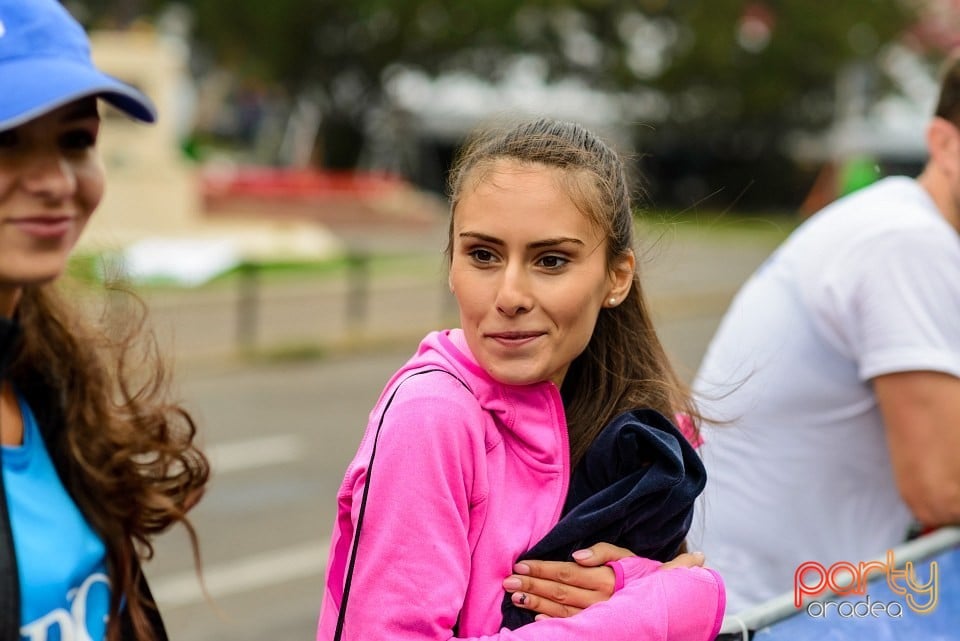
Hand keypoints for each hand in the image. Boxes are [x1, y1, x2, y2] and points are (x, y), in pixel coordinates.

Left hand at [501, 543, 632, 618]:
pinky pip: (571, 626)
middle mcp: (600, 599)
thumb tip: (576, 556)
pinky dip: (552, 623)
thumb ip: (601, 552)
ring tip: (515, 597)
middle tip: (508, 582)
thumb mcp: (624, 555)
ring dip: (535, 603)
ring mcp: (598, 616)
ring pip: (561, 610)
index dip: (541, 569)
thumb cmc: (638, 573)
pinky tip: (536, 619)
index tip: (520, 565)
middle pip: (559, 591)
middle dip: (532, 585)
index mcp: (605, 578)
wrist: (660, 599)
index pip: (566, 572)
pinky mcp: (597, 628)